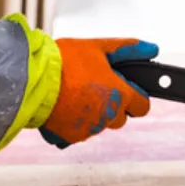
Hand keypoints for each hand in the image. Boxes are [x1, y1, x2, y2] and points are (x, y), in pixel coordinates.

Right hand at [39, 38, 157, 147]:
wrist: (31, 78)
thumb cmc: (64, 60)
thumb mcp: (98, 47)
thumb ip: (128, 49)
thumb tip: (153, 49)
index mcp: (119, 95)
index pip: (143, 106)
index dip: (134, 96)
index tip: (123, 88)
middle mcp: (107, 115)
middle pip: (120, 117)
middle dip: (112, 105)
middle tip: (93, 86)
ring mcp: (89, 129)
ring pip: (99, 125)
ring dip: (92, 113)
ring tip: (74, 93)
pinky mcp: (70, 138)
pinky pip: (79, 132)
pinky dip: (74, 122)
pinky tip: (64, 105)